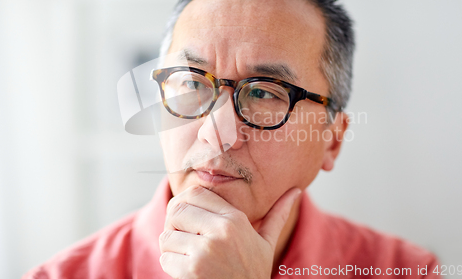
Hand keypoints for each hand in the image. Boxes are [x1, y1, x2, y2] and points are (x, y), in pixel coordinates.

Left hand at [159, 185, 300, 278]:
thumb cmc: (252, 273)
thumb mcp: (266, 243)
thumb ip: (277, 215)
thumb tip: (296, 191)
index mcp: (236, 220)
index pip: (195, 193)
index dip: (185, 203)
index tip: (188, 217)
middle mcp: (221, 231)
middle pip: (177, 209)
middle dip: (174, 223)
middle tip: (184, 237)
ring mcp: (205, 252)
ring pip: (167, 235)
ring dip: (172, 247)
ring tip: (189, 256)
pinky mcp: (190, 271)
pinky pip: (166, 257)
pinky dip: (171, 265)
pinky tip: (189, 272)